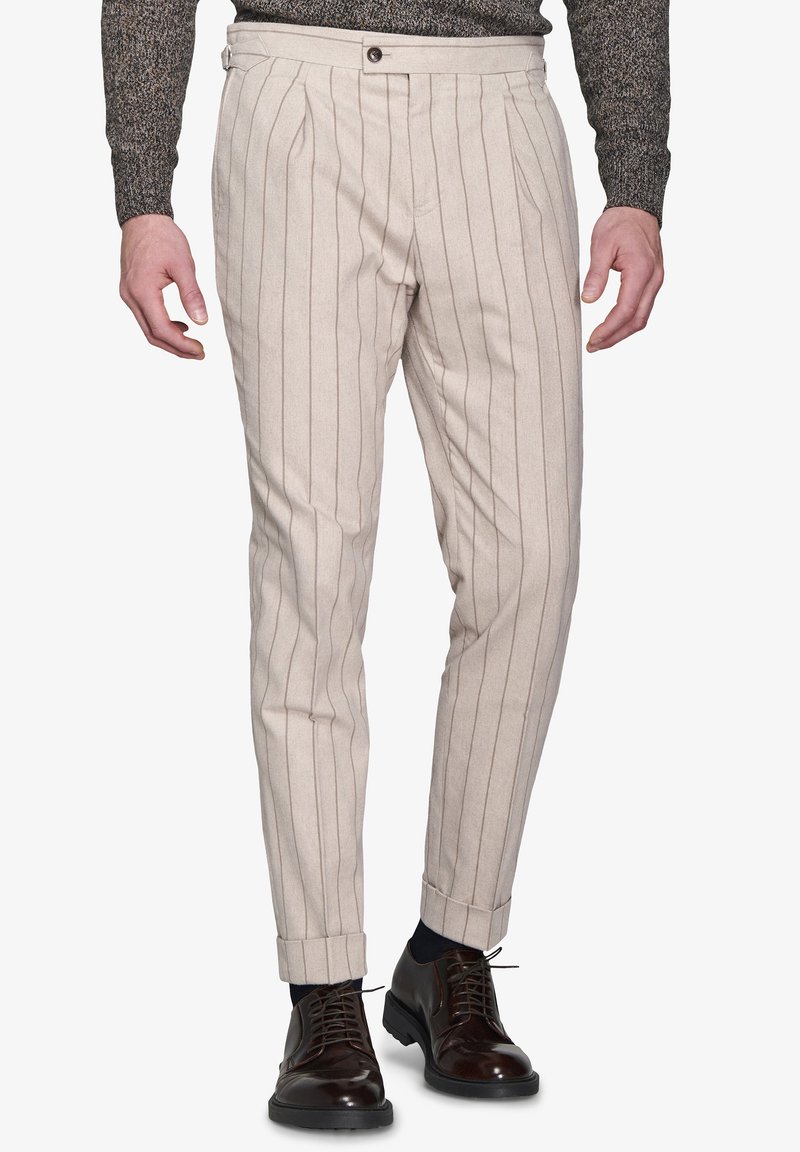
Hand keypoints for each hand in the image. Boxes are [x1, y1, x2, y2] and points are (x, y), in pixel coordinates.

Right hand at [118, 214, 207, 358]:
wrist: (143, 217)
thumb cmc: (163, 237)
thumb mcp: (184, 265)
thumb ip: (192, 295)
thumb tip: (202, 322)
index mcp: (142, 291)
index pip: (162, 330)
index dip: (182, 345)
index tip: (201, 350)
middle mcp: (130, 296)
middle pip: (152, 335)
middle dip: (177, 348)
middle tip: (200, 353)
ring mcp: (128, 294)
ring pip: (148, 328)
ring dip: (170, 340)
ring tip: (192, 344)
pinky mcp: (130, 290)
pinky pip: (145, 317)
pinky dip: (162, 326)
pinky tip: (182, 325)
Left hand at [581, 206, 663, 352]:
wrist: (637, 208)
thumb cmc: (618, 223)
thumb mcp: (600, 244)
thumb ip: (595, 274)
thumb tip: (586, 300)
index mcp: (641, 270)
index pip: (625, 310)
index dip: (608, 329)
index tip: (591, 340)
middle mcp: (654, 279)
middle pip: (637, 321)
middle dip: (614, 338)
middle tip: (592, 347)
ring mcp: (656, 281)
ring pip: (642, 318)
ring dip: (621, 333)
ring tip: (599, 341)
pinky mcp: (653, 282)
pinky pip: (642, 309)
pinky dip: (627, 322)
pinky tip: (612, 327)